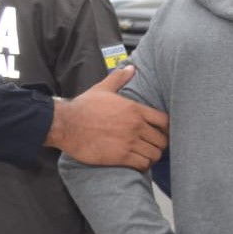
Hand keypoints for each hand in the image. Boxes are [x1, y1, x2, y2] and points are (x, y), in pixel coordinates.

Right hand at [46, 67, 169, 170]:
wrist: (66, 124)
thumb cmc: (83, 107)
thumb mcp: (103, 89)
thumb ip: (119, 78)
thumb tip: (131, 67)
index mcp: (135, 110)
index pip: (165, 121)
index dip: (167, 128)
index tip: (162, 132)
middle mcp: (136, 126)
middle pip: (163, 140)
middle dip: (160, 144)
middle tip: (153, 146)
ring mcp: (129, 142)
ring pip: (155, 154)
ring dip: (152, 156)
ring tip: (146, 155)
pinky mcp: (120, 156)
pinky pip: (142, 164)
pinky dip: (143, 166)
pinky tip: (137, 163)